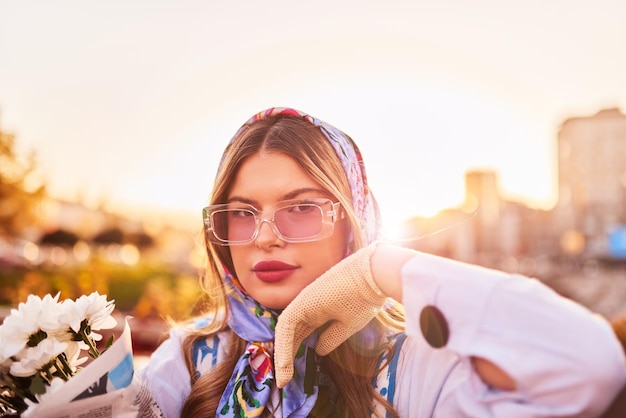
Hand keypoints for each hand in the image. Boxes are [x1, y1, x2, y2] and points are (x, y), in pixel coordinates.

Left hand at [274, 242, 386, 387]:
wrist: (372, 278)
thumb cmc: (365, 298)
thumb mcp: (347, 325)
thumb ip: (331, 337)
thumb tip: (318, 351)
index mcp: (320, 310)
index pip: (302, 333)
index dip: (296, 351)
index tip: (293, 373)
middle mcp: (308, 307)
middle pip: (291, 334)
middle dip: (286, 357)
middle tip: (284, 380)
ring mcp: (303, 303)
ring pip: (285, 332)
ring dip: (282, 355)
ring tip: (283, 379)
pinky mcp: (301, 303)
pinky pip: (286, 327)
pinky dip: (283, 347)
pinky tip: (284, 366)